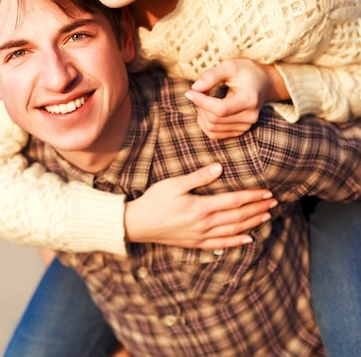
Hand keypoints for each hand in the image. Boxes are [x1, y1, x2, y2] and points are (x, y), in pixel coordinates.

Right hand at [124, 164, 275, 248]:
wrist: (139, 224)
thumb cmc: (155, 201)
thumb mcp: (174, 184)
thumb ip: (198, 177)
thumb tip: (219, 167)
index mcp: (201, 207)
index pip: (234, 201)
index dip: (252, 196)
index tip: (266, 192)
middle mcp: (205, 224)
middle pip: (238, 216)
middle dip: (257, 209)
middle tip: (273, 202)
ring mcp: (202, 236)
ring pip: (233, 230)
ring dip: (252, 223)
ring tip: (266, 216)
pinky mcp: (196, 243)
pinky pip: (222, 244)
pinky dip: (237, 241)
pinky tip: (248, 239)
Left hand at [184, 59, 288, 139]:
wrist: (263, 83)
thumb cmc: (245, 72)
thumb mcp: (230, 66)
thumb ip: (212, 75)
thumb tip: (194, 88)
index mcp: (250, 100)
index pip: (221, 109)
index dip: (202, 101)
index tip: (190, 91)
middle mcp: (250, 117)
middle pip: (214, 119)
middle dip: (200, 105)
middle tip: (200, 91)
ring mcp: (245, 127)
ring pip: (211, 128)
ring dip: (201, 114)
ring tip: (205, 99)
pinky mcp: (238, 132)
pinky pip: (214, 134)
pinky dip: (204, 123)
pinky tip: (207, 110)